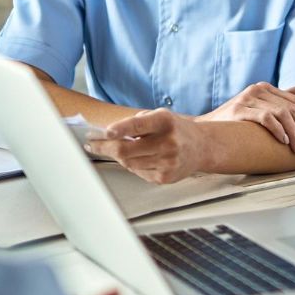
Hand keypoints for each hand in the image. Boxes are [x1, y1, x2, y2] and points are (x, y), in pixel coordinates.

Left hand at [87, 109, 206, 184]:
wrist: (201, 147)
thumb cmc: (175, 130)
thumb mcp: (160, 116)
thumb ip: (136, 122)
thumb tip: (108, 135)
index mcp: (165, 122)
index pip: (139, 125)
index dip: (121, 129)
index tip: (105, 132)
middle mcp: (168, 142)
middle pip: (125, 150)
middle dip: (104, 147)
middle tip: (92, 143)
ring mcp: (167, 162)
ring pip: (128, 163)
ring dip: (118, 156)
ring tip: (118, 149)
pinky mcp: (165, 177)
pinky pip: (137, 172)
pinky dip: (133, 165)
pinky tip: (140, 158)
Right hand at [200, 82, 294, 155]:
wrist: (206, 129)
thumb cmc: (235, 122)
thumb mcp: (259, 107)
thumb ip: (279, 98)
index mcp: (266, 88)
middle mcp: (259, 90)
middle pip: (293, 109)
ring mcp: (249, 98)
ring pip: (283, 114)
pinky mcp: (240, 109)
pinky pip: (266, 118)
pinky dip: (278, 129)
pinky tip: (285, 141)